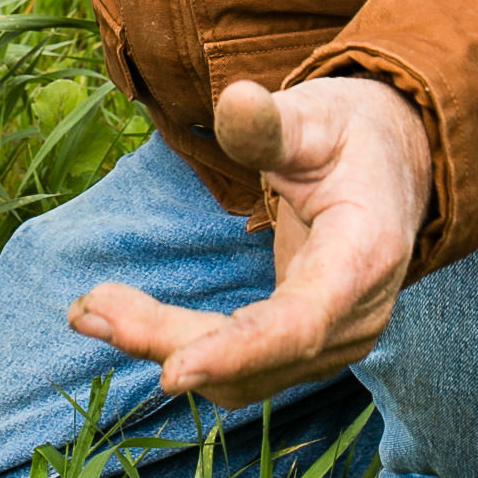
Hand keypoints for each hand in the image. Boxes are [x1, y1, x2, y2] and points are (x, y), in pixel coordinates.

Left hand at [67, 76, 431, 408]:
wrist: (391, 165)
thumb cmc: (349, 135)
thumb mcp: (315, 115)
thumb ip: (271, 122)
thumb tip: (234, 101)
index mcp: (364, 256)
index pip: (301, 322)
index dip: (237, 351)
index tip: (171, 372)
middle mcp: (355, 316)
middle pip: (257, 358)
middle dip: (167, 341)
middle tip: (87, 312)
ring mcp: (333, 341)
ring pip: (242, 376)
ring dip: (163, 348)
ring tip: (90, 311)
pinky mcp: (303, 348)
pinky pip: (239, 369)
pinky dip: (180, 349)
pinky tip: (123, 320)